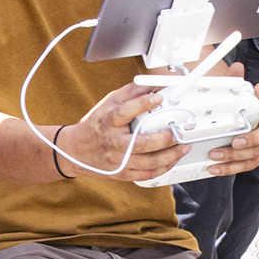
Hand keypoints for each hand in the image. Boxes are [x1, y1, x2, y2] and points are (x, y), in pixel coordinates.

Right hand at [62, 78, 184, 183]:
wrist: (76, 151)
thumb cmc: (95, 126)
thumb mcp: (109, 103)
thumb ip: (131, 93)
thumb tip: (153, 84)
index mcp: (108, 122)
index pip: (124, 112)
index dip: (142, 104)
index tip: (158, 97)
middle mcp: (114, 143)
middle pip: (143, 143)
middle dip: (167, 138)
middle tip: (180, 131)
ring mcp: (119, 161)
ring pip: (149, 162)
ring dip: (171, 155)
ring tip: (183, 147)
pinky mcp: (123, 173)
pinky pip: (147, 174)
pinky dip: (163, 168)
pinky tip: (172, 160)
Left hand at [197, 78, 258, 178]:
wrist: (241, 130)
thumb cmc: (239, 114)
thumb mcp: (234, 98)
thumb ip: (233, 83)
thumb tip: (236, 67)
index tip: (258, 89)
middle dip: (251, 139)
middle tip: (235, 141)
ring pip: (254, 153)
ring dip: (235, 156)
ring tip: (216, 155)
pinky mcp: (254, 157)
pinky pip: (245, 165)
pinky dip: (229, 168)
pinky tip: (215, 168)